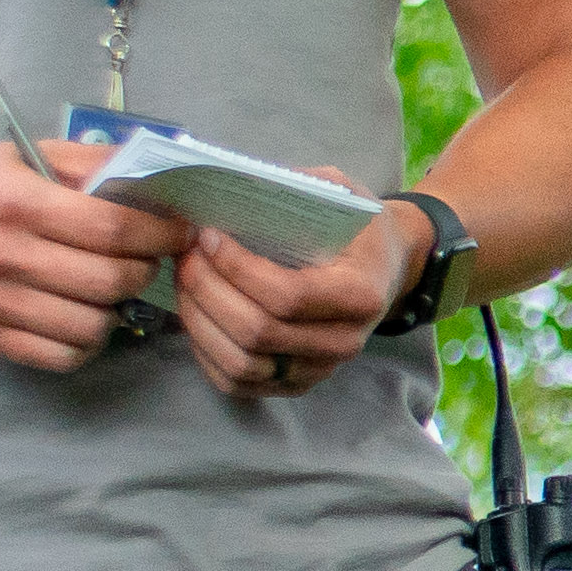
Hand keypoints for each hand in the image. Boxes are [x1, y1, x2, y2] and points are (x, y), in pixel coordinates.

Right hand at [0, 140, 188, 370]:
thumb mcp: (25, 156)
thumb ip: (90, 164)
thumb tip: (156, 178)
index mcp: (16, 201)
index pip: (110, 227)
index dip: (158, 233)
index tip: (178, 232)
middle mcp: (3, 253)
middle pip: (108, 279)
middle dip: (145, 271)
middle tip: (148, 261)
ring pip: (90, 324)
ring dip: (117, 310)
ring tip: (113, 290)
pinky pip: (60, 356)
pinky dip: (87, 343)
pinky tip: (85, 318)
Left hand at [177, 198, 430, 402]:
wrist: (386, 268)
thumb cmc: (357, 228)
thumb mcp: (340, 192)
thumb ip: (295, 186)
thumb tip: (229, 185)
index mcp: (361, 294)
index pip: (288, 296)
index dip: (237, 268)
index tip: (208, 236)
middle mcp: (344, 341)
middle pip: (258, 332)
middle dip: (208, 291)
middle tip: (186, 256)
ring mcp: (320, 369)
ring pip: (242, 364)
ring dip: (200, 321)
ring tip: (185, 282)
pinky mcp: (296, 384)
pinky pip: (238, 383)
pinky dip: (206, 352)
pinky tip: (196, 314)